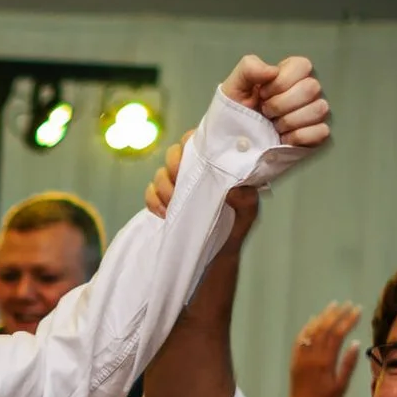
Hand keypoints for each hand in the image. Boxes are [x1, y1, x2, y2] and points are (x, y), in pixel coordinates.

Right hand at [145, 136, 260, 246]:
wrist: (218, 256)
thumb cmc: (235, 229)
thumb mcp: (247, 216)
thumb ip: (246, 201)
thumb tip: (233, 189)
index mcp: (216, 165)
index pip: (201, 140)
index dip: (193, 142)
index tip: (193, 157)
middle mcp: (195, 171)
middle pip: (175, 152)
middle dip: (173, 166)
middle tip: (179, 182)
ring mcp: (177, 185)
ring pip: (160, 173)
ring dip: (163, 188)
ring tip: (173, 205)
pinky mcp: (163, 201)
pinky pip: (149, 193)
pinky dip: (153, 201)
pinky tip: (164, 214)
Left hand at [221, 53, 331, 146]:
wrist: (232, 142)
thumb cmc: (235, 111)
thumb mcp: (234, 86)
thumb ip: (249, 68)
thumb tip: (273, 71)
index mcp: (289, 74)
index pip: (303, 66)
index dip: (280, 83)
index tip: (262, 94)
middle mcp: (305, 91)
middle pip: (311, 88)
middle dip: (281, 104)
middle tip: (266, 112)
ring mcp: (312, 113)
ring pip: (319, 109)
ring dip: (289, 121)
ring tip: (273, 126)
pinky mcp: (315, 135)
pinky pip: (322, 131)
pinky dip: (299, 137)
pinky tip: (283, 138)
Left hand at [276, 302, 364, 396]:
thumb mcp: (341, 386)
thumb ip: (348, 364)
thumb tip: (355, 343)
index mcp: (325, 362)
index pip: (338, 334)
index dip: (348, 320)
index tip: (358, 310)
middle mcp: (312, 356)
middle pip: (325, 329)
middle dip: (337, 314)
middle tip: (347, 304)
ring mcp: (301, 357)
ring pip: (312, 331)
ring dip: (323, 317)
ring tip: (333, 306)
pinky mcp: (295, 360)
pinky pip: (300, 339)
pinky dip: (308, 328)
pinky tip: (314, 320)